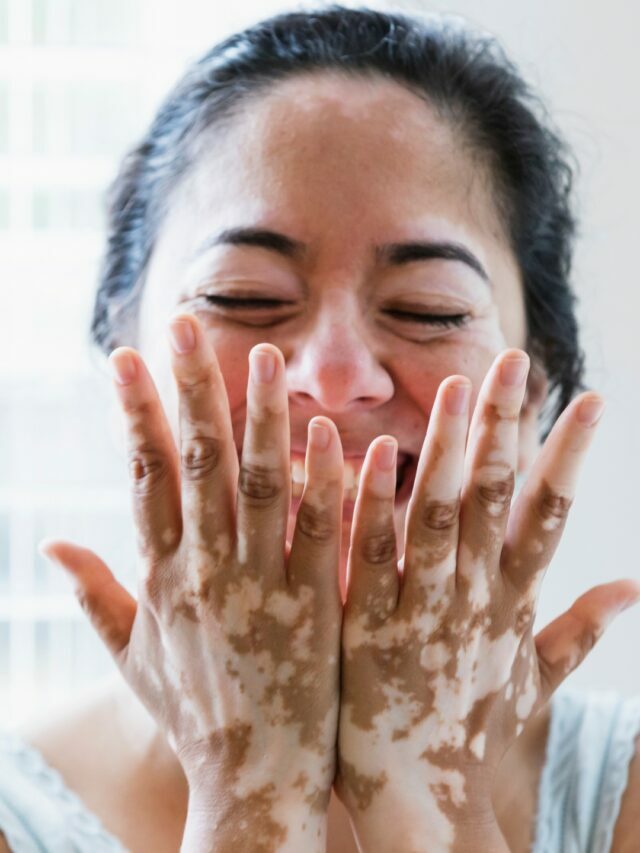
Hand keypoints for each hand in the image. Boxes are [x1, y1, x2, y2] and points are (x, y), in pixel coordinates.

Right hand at [40, 314, 343, 851]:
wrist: (253, 786)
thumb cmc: (195, 715)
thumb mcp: (132, 659)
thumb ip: (95, 597)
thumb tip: (50, 544)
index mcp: (164, 578)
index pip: (147, 477)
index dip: (136, 415)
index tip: (126, 359)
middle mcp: (209, 574)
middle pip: (202, 466)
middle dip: (193, 392)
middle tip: (189, 325)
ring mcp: (265, 589)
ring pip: (263, 488)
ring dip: (262, 419)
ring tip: (263, 354)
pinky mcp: (317, 609)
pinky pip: (322, 536)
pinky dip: (326, 484)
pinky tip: (333, 434)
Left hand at [336, 349, 639, 852]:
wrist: (427, 811)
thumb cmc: (476, 737)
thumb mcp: (536, 683)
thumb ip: (579, 630)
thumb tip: (633, 587)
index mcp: (512, 603)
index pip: (548, 514)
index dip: (569, 456)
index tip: (588, 399)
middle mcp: (473, 600)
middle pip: (493, 498)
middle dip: (505, 427)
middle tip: (514, 359)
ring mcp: (421, 613)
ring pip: (436, 515)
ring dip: (445, 447)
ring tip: (456, 384)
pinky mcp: (368, 631)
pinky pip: (369, 555)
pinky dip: (374, 502)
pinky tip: (375, 450)